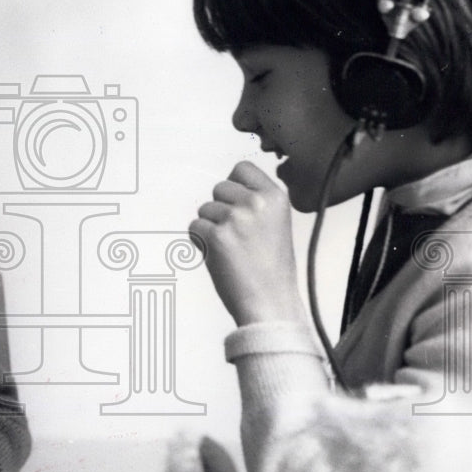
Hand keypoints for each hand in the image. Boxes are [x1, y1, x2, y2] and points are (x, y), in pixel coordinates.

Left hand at [189, 161, 303, 325]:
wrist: (270, 303)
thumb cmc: (272, 269)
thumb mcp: (277, 224)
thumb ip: (257, 202)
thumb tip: (229, 188)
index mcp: (276, 197)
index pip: (242, 168)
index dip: (235, 185)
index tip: (237, 203)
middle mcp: (256, 203)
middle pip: (219, 188)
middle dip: (221, 209)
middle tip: (236, 236)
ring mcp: (235, 218)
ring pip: (205, 209)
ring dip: (211, 228)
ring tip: (232, 249)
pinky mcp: (216, 236)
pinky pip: (194, 228)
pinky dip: (200, 242)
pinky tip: (220, 257)